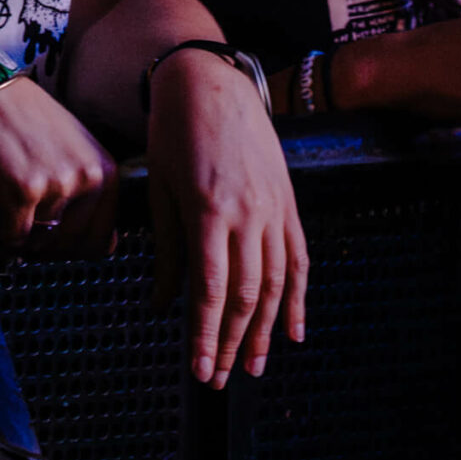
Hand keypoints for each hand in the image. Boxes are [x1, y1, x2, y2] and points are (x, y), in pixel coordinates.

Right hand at [0, 77, 119, 257]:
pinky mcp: (22, 191)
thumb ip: (90, 194)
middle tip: (19, 215)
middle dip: (39, 240)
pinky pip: (9, 236)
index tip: (51, 236)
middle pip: (65, 245)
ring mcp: (55, 184)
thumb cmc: (22, 117)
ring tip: (3, 193)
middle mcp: (86, 178)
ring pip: (35, 242)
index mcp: (104, 171)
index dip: (70, 246)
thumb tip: (105, 247)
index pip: (100, 242)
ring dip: (13, 228)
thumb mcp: (72, 149)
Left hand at [146, 50, 307, 387]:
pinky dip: (299, 297)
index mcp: (210, 212)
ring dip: (267, 330)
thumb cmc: (175, 132)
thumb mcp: (161, 189)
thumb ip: (166, 250)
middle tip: (222, 378)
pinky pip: (298, 258)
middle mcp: (248, 215)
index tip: (199, 370)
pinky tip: (296, 329)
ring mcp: (274, 209)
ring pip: (276, 283)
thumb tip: (162, 304)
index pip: (211, 291)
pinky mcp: (289, 202)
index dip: (206, 336)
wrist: (211, 81)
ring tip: (255, 367)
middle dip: (233, 342)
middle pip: (247, 295)